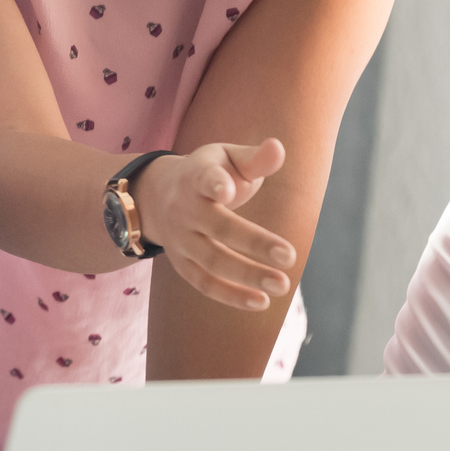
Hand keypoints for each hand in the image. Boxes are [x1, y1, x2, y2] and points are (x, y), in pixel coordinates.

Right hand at [129, 140, 293, 308]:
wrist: (159, 195)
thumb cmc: (209, 173)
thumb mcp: (227, 158)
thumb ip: (255, 158)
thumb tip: (278, 148)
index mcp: (197, 176)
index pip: (205, 179)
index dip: (215, 183)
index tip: (228, 190)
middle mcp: (184, 208)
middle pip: (218, 227)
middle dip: (254, 243)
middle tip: (290, 256)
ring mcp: (180, 239)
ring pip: (212, 260)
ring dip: (247, 275)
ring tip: (282, 285)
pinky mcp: (181, 263)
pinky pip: (204, 283)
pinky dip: (230, 296)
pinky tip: (261, 302)